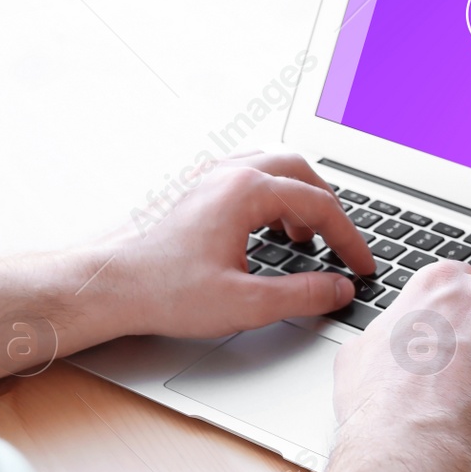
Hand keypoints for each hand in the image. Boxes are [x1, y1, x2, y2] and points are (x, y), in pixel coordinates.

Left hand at [0, 152, 374, 387]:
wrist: (108, 283)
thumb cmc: (162, 290)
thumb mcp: (244, 303)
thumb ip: (301, 295)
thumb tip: (339, 290)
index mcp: (246, 191)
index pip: (320, 205)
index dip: (349, 239)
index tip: (362, 266)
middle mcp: (228, 172)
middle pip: (301, 170)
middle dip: (329, 207)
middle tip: (341, 245)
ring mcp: (208, 177)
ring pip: (273, 167)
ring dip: (299, 198)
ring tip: (306, 239)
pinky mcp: (193, 189)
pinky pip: (247, 176)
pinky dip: (271, 197)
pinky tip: (266, 231)